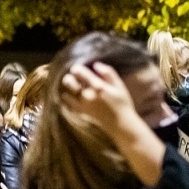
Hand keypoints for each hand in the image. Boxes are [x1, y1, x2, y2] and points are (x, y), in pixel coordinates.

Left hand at [62, 63, 164, 185]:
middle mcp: (87, 95)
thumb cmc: (122, 103)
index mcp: (97, 86)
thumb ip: (108, 73)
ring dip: (67, 88)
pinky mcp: (80, 113)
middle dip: (69, 76)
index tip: (79, 68)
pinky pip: (67, 104)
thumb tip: (95, 64)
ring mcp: (82, 105)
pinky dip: (67, 98)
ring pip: (66, 92)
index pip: (79, 72)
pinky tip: (72, 96)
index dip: (77, 68)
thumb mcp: (119, 85)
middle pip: (68, 82)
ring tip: (73, 86)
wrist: (120, 124)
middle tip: (74, 77)